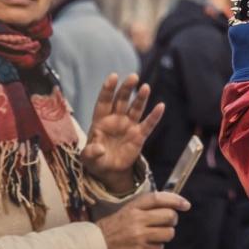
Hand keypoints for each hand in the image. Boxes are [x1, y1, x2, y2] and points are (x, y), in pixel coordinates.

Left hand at [82, 74, 164, 193]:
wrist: (109, 171)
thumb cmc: (95, 160)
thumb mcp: (88, 158)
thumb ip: (91, 152)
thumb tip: (99, 149)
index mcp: (100, 121)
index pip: (104, 102)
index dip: (108, 89)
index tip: (114, 76)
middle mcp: (116, 120)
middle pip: (121, 101)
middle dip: (126, 88)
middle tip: (133, 77)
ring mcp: (128, 126)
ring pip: (135, 109)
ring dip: (140, 98)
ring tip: (145, 87)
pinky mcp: (139, 135)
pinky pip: (148, 124)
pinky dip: (154, 116)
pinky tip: (160, 106)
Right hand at [96, 191, 189, 248]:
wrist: (96, 245)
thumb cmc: (112, 227)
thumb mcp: (127, 210)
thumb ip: (145, 207)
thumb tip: (170, 205)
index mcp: (134, 207)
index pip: (159, 198)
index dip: (175, 200)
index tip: (185, 204)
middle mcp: (138, 219)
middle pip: (169, 216)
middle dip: (172, 219)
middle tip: (167, 222)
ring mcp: (140, 236)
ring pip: (168, 233)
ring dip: (166, 234)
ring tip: (157, 234)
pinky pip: (160, 247)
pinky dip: (157, 246)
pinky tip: (148, 244)